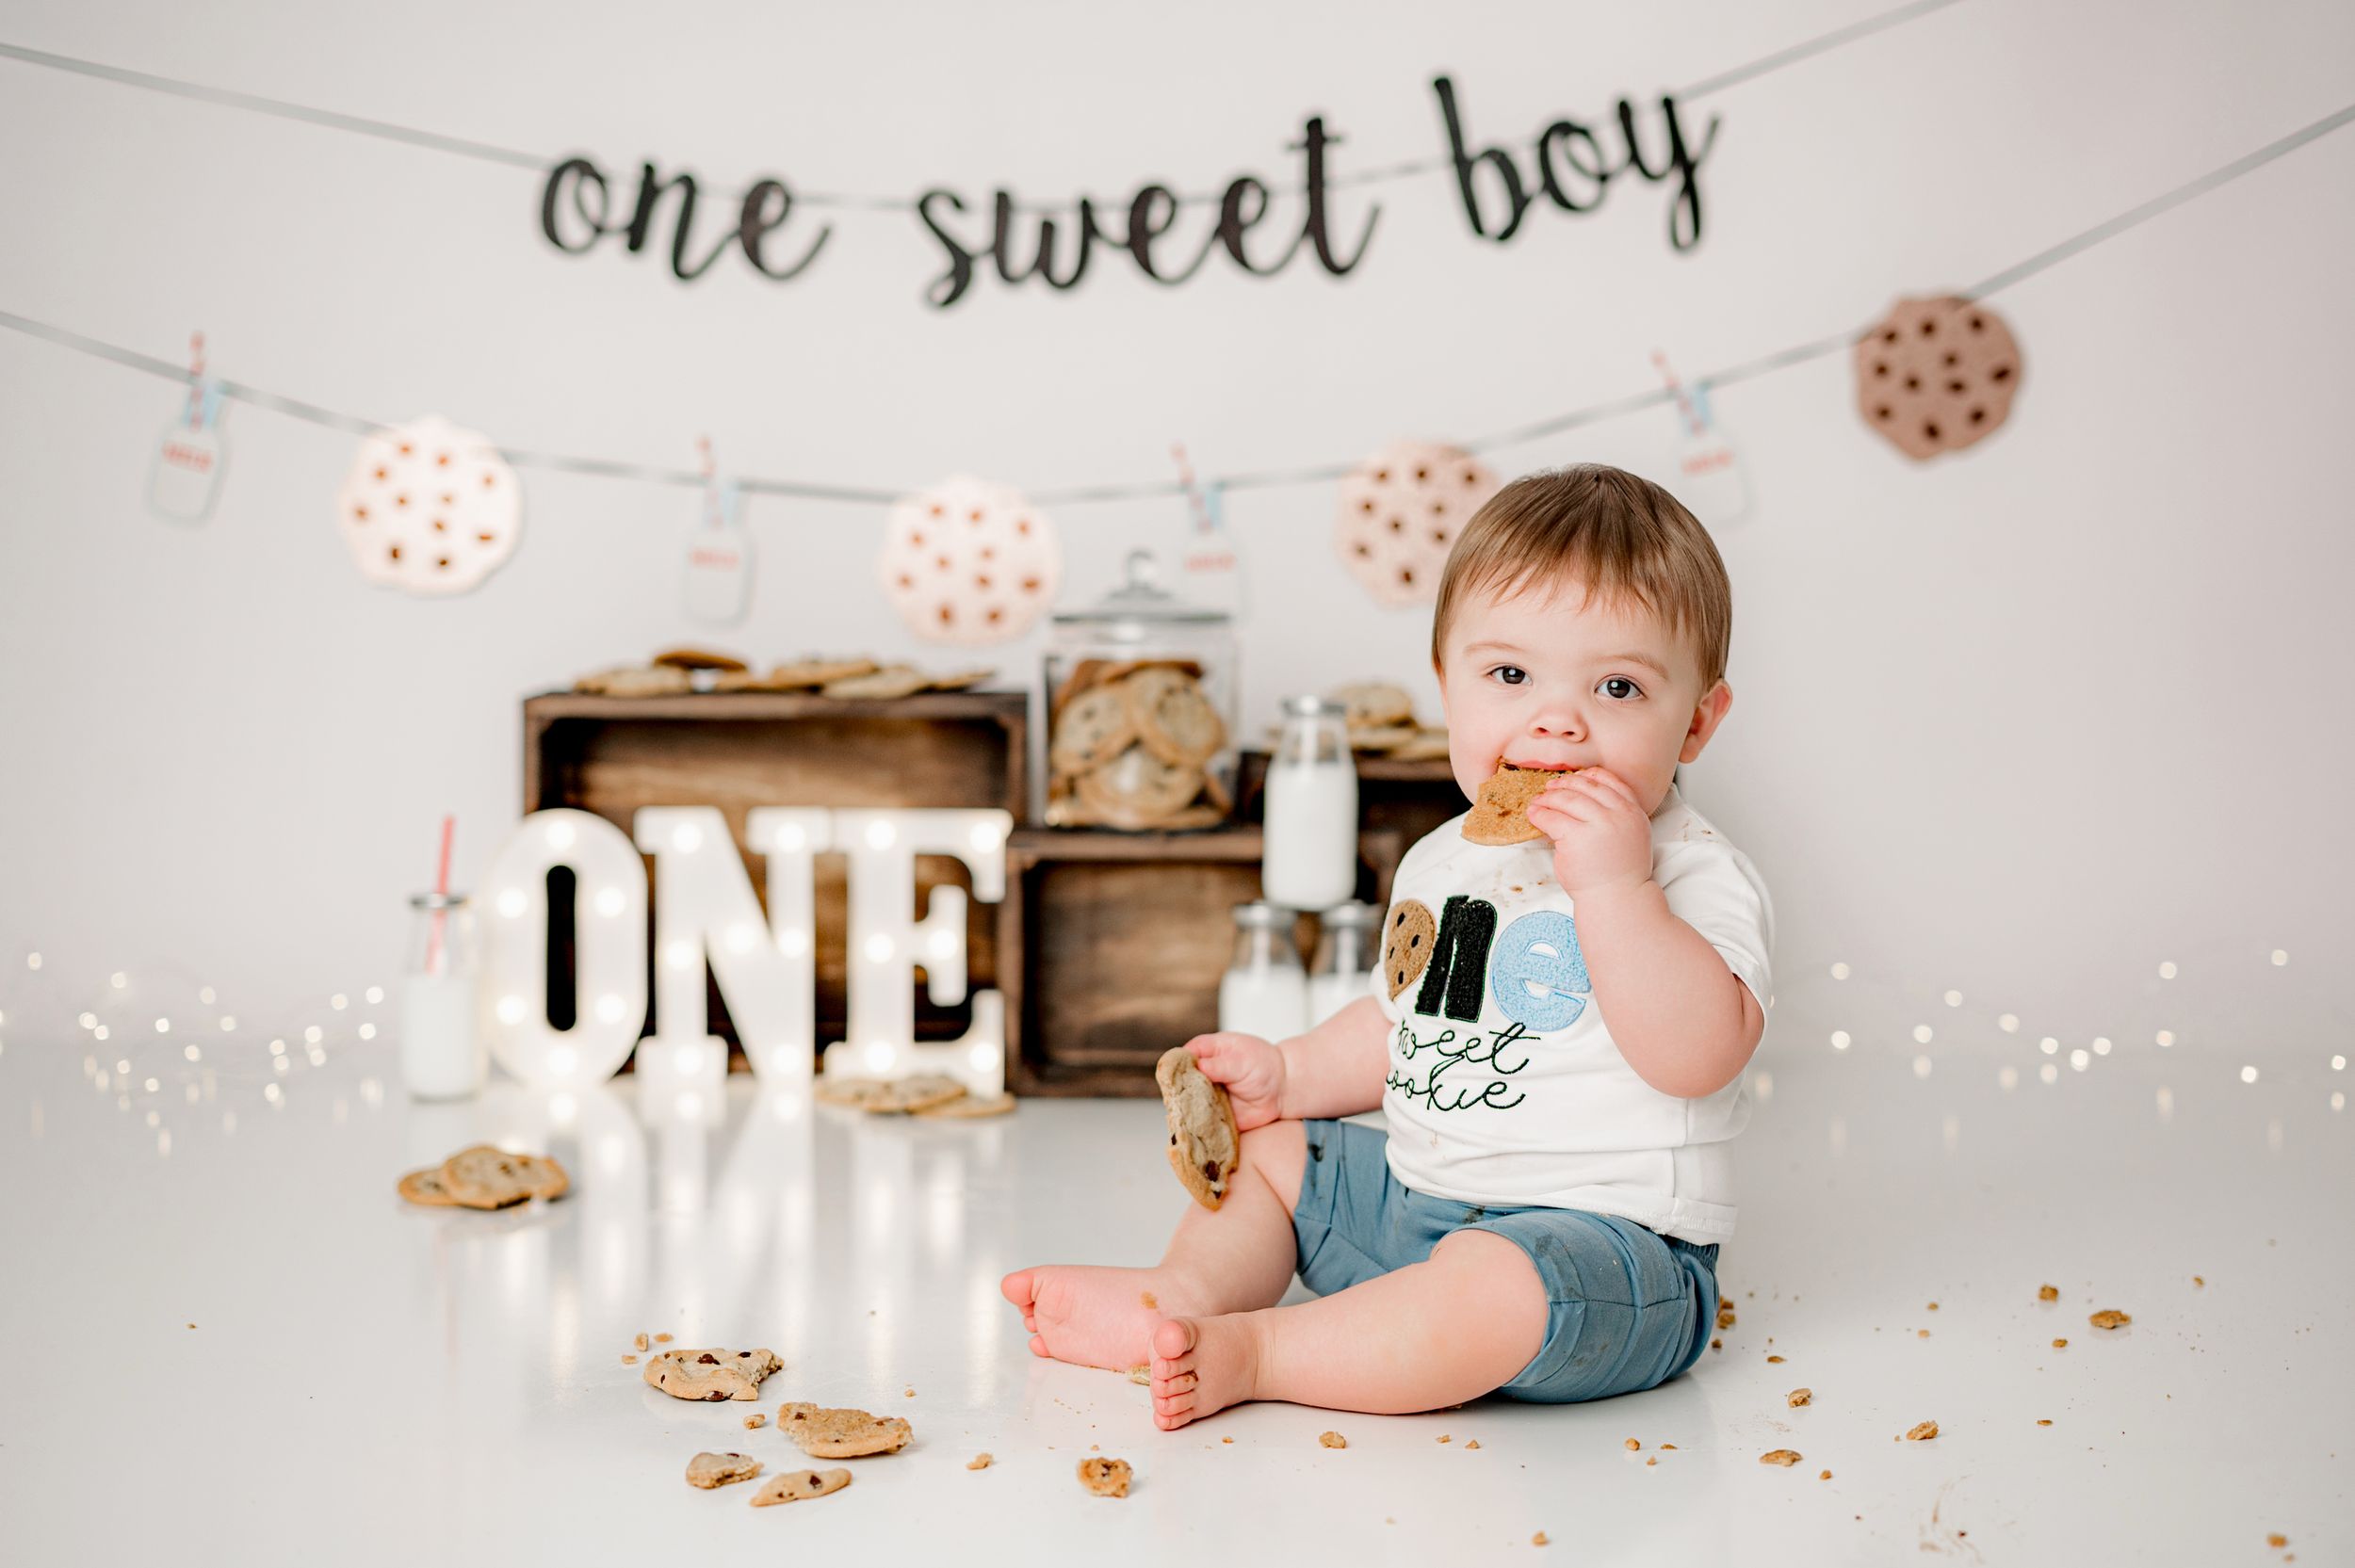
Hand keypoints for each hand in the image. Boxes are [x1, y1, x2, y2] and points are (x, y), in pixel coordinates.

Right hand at [1182, 1032, 1287, 1131]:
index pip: (1181, 1058)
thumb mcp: (1242, 1061)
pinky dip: (1197, 1127)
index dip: (1175, 1068)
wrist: (1283, 1090)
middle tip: (1180, 1104)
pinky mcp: (1212, 1115)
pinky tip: (1194, 1133)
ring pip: (1186, 1104)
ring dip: (1186, 1112)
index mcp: (1206, 1052)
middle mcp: (1201, 1074)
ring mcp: (1205, 1095)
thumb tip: (1198, 1067)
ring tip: (1187, 1120)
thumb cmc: (1263, 1066)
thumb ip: (1220, 1065)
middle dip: (1178, 1093)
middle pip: (1179, 1083)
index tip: (1174, 1079)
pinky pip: (1200, 1122)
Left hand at [1524, 766, 1653, 899]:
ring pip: (1568, 799)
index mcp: (1634, 812)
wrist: (1618, 898)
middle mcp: (1619, 815)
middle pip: (1586, 787)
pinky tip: (1534, 815)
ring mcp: (1599, 825)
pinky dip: (1540, 814)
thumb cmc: (1619, 872)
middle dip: (1565, 784)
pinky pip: (1553, 818)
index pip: (1611, 782)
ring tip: (1539, 801)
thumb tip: (1582, 798)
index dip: (1590, 776)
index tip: (1576, 777)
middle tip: (1551, 787)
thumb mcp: (1629, 836)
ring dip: (1549, 798)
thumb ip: (1614, 816)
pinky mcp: (1577, 837)